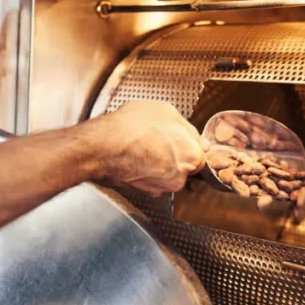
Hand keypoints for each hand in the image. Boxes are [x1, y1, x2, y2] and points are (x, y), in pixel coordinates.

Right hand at [91, 101, 206, 196]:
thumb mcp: (167, 112)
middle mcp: (180, 177)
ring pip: (167, 175)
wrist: (104, 147)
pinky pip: (152, 181)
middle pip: (184, 166)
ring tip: (143, 148)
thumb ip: (189, 129)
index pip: (199, 156)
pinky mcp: (145, 192)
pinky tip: (136, 159)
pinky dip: (146, 172)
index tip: (175, 138)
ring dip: (159, 164)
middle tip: (156, 141)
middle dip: (174, 155)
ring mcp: (162, 187)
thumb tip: (200, 141)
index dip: (186, 144)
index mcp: (192, 156)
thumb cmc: (134, 127)